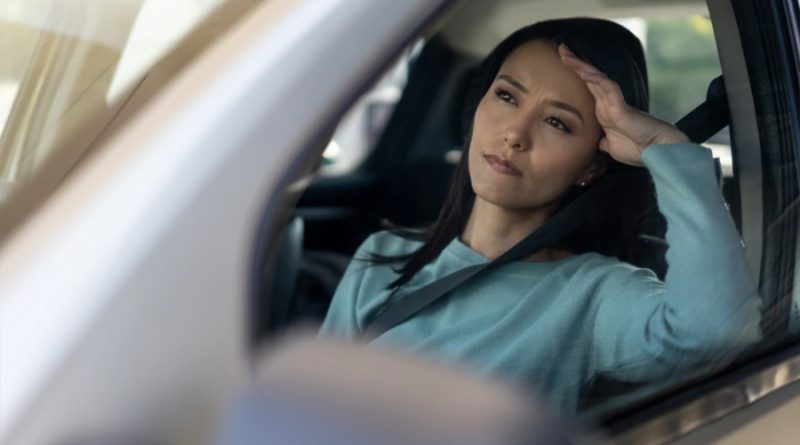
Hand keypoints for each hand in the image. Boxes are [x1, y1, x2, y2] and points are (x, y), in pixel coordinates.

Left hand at [558, 44, 688, 165]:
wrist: (656, 151)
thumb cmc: (637, 148)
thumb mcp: (612, 146)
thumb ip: (604, 141)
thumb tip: (598, 142)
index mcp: (604, 111)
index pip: (588, 87)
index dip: (576, 75)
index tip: (562, 63)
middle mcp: (608, 103)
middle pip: (589, 78)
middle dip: (575, 64)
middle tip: (561, 50)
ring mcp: (614, 102)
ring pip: (596, 78)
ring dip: (581, 66)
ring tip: (566, 55)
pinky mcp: (621, 106)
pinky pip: (607, 87)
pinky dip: (595, 78)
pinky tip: (583, 71)